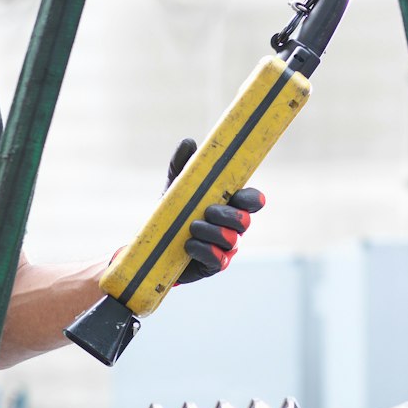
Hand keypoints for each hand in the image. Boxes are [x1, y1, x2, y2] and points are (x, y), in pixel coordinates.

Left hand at [167, 136, 265, 283]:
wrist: (154, 243)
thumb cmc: (173, 211)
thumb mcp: (176, 187)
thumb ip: (182, 166)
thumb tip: (189, 143)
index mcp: (230, 204)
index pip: (253, 200)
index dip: (252, 199)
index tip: (238, 196)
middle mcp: (233, 227)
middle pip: (245, 220)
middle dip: (227, 215)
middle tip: (207, 211)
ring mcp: (225, 247)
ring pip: (232, 240)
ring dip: (212, 232)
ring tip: (192, 227)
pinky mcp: (214, 265)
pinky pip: (218, 260)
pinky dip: (204, 250)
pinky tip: (189, 245)